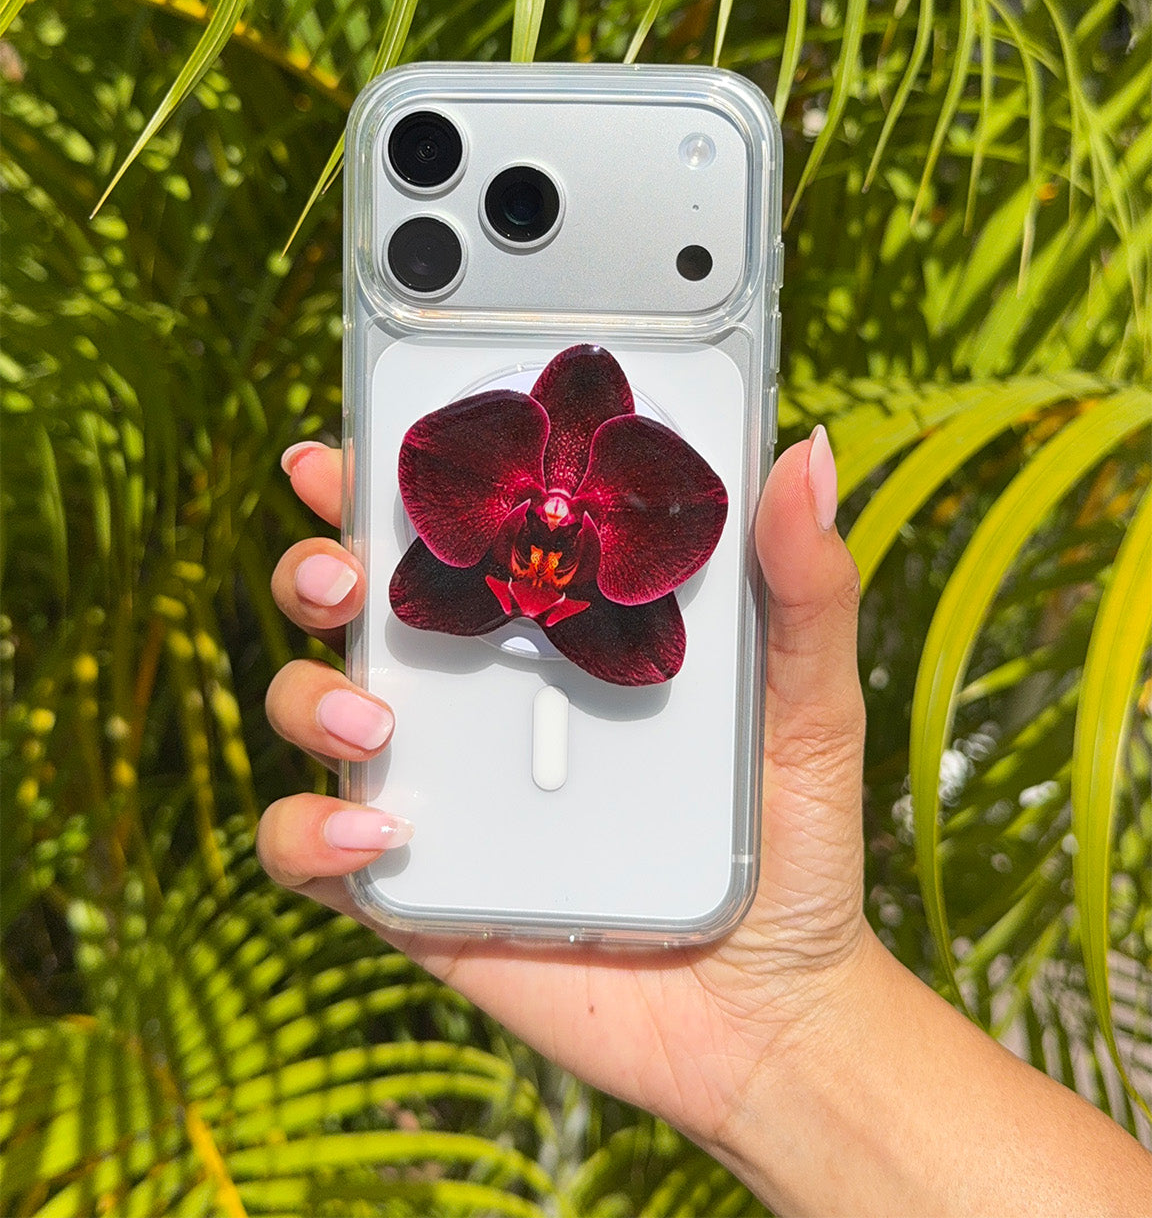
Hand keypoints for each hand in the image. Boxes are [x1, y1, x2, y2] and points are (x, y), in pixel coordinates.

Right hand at [258, 426, 869, 1152]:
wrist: (768, 1015)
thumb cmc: (790, 845)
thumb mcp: (808, 709)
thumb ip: (806, 589)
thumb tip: (807, 453)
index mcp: (551, 628)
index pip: (453, 532)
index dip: (386, 477)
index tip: (354, 439)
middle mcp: (476, 694)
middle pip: (352, 601)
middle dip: (317, 562)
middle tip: (342, 570)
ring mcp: (436, 786)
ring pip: (309, 706)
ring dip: (305, 692)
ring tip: (370, 721)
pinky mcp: (413, 884)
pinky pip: (310, 850)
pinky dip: (310, 834)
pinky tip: (378, 835)